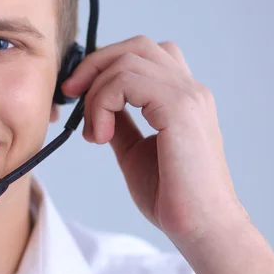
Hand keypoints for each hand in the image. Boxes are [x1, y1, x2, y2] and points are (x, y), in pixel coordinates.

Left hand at [62, 36, 246, 239]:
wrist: (201, 228)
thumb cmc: (172, 196)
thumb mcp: (134, 151)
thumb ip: (120, 123)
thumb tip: (98, 109)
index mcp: (182, 97)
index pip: (143, 54)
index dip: (106, 64)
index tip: (77, 93)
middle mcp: (189, 88)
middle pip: (135, 46)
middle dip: (94, 65)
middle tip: (71, 94)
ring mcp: (188, 95)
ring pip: (127, 60)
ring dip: (96, 93)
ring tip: (94, 133)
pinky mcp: (180, 108)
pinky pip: (127, 81)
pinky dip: (103, 103)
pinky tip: (101, 136)